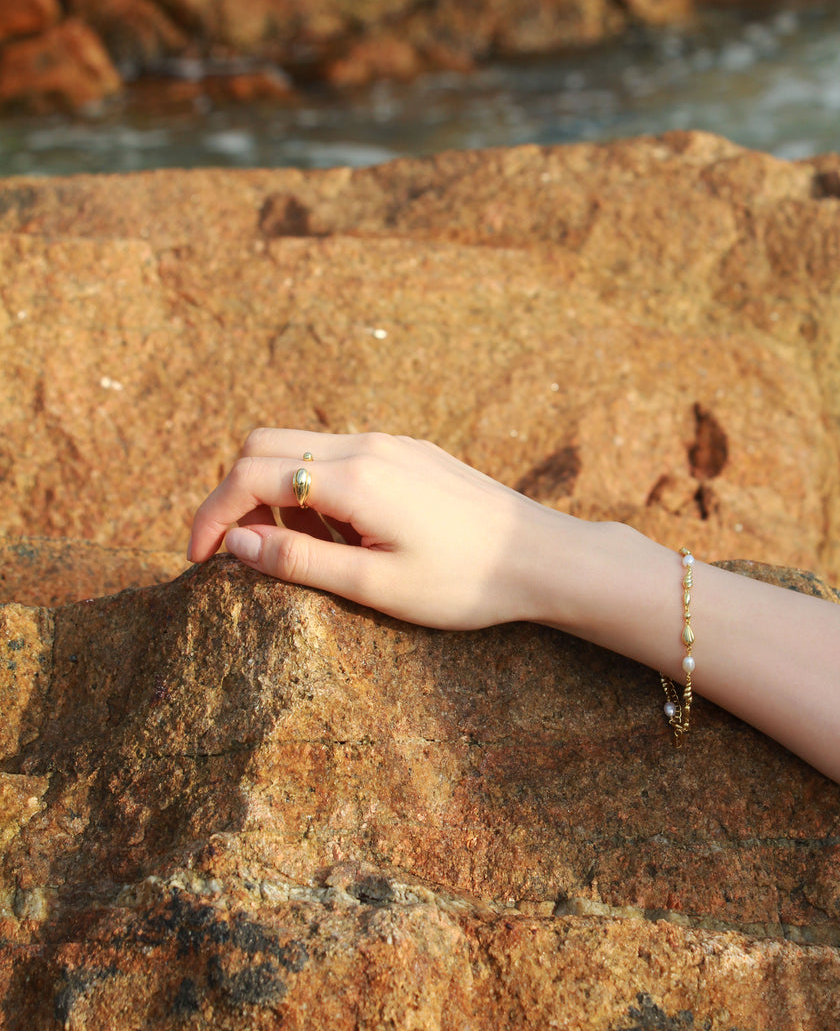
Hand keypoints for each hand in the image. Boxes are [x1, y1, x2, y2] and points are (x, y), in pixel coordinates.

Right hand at [188, 429, 554, 628]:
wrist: (543, 558)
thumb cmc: (464, 583)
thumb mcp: (375, 588)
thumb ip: (299, 562)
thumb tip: (235, 545)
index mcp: (352, 479)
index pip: (248, 475)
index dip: (211, 516)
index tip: (198, 560)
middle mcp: (366, 445)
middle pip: (263, 444)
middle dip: (237, 495)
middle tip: (247, 554)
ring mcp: (391, 443)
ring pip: (301, 446)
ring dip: (281, 493)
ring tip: (314, 555)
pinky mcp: (410, 451)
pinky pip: (341, 454)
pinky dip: (318, 488)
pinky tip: (350, 536)